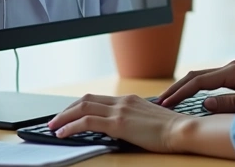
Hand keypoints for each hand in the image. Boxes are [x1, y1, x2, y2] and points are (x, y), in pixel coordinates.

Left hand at [47, 93, 192, 153]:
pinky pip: (87, 123)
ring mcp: (120, 110)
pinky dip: (71, 127)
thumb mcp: (148, 120)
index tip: (69, 115)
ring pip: (82, 108)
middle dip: (66, 110)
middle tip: (55, 121)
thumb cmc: (170, 130)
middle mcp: (122, 101)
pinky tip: (63, 134)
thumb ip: (133, 119)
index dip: (78, 106)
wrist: (181, 130)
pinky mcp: (119, 123)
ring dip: (63, 118)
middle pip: (85, 100)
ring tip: (53, 127)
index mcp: (129, 100)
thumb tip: (123, 128)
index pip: (96, 99)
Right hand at [158, 59, 234, 112]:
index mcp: (233, 71)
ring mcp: (231, 71)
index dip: (181, 93)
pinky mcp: (233, 78)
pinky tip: (185, 98)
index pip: (199, 81)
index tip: (166, 104)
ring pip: (199, 78)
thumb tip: (204, 103)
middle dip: (176, 89)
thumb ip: (230, 103)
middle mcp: (230, 68)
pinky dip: (193, 89)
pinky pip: (207, 82)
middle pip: (195, 76)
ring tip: (167, 100)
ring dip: (183, 88)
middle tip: (159, 102)